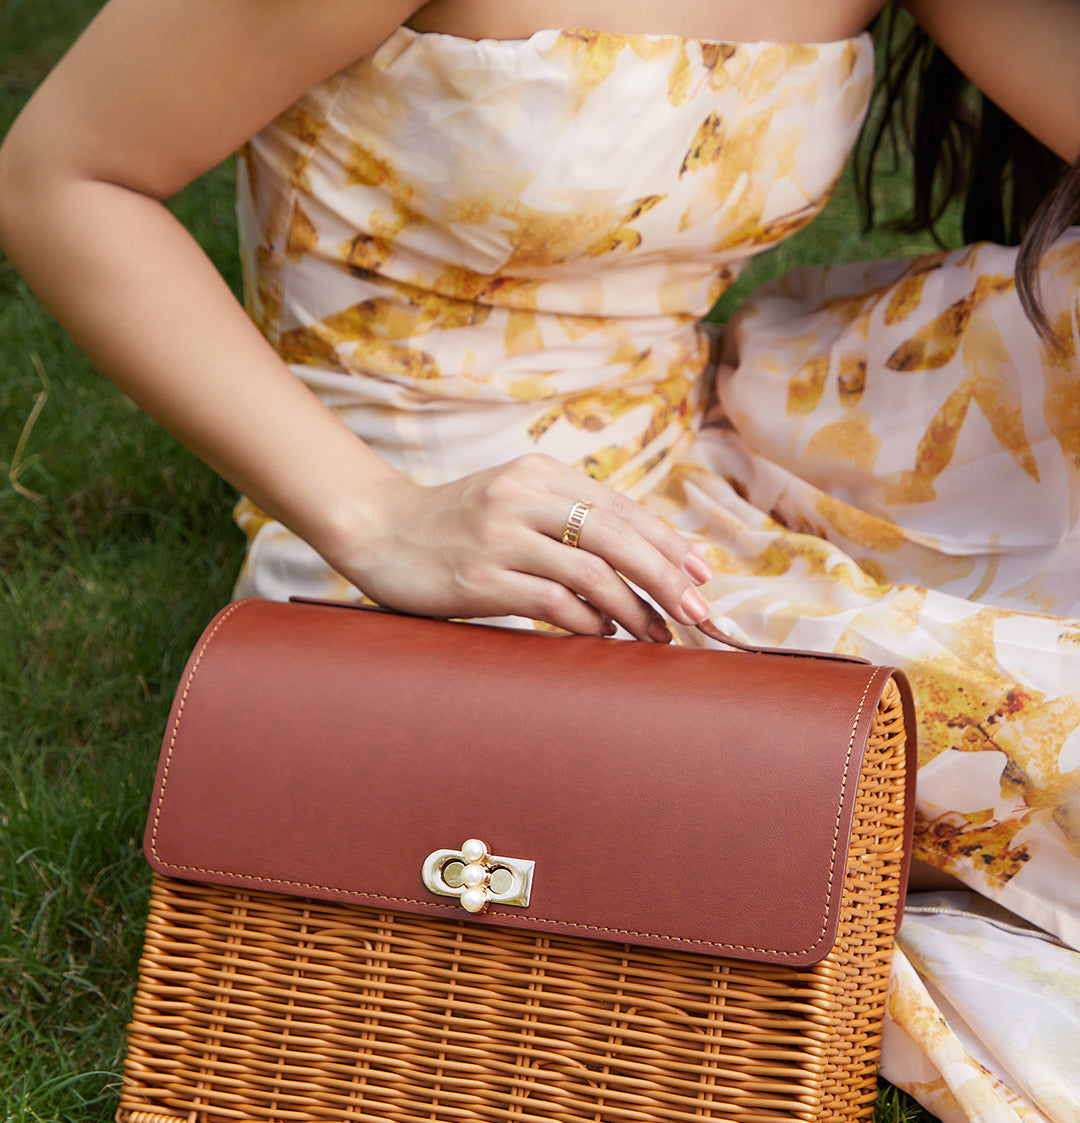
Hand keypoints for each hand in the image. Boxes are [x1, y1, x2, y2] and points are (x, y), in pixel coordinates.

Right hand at [323, 454, 712, 641]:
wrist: (376, 531)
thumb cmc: (454, 527)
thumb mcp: (512, 503)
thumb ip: (565, 519)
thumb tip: (641, 562)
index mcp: (538, 474)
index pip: (621, 509)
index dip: (668, 544)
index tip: (702, 576)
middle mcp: (522, 497)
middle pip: (618, 538)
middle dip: (667, 578)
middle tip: (699, 613)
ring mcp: (500, 537)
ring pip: (591, 572)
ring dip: (634, 609)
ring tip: (657, 635)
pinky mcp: (479, 578)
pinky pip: (552, 601)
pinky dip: (588, 622)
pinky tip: (604, 635)